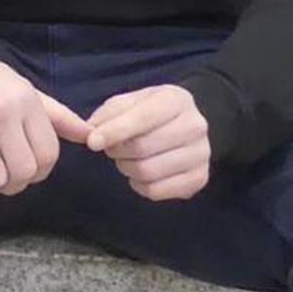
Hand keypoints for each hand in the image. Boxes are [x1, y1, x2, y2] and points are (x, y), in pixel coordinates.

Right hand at [0, 30, 89, 195]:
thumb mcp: (18, 86)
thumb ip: (54, 114)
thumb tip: (90, 134)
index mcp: (24, 99)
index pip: (48, 154)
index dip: (39, 171)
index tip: (25, 167)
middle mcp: (2, 111)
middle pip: (24, 172)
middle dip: (14, 181)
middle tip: (1, 170)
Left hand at [86, 85, 210, 201]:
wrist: (185, 126)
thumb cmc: (152, 112)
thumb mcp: (132, 102)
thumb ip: (110, 113)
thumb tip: (91, 133)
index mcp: (177, 99)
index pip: (143, 117)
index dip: (115, 131)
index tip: (92, 142)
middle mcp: (195, 126)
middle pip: (143, 147)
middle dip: (118, 151)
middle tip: (111, 148)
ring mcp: (201, 154)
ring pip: (148, 172)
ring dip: (127, 168)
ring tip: (126, 159)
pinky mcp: (200, 179)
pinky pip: (157, 191)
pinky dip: (139, 185)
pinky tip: (140, 174)